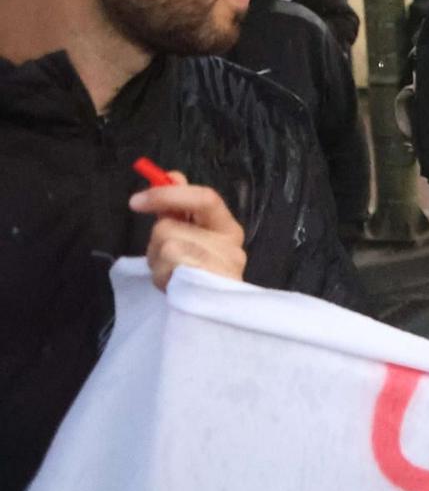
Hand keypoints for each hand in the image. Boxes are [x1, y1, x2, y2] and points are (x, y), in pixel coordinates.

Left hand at [129, 173, 246, 290]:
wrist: (209, 316)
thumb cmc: (197, 272)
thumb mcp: (188, 235)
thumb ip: (180, 207)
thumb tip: (172, 174)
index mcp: (227, 228)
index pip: (204, 198)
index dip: (168, 195)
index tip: (136, 201)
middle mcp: (231, 246)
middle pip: (170, 226)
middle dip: (156, 242)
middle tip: (166, 258)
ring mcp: (222, 268)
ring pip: (166, 246)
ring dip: (158, 263)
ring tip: (172, 274)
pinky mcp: (206, 287)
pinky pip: (168, 268)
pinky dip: (162, 277)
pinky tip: (173, 285)